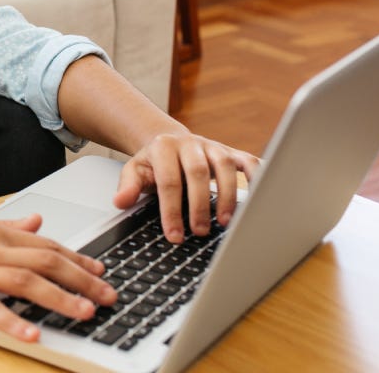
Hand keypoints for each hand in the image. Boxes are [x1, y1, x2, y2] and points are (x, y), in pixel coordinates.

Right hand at [0, 213, 116, 342]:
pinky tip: (33, 334)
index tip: (102, 272)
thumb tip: (37, 221)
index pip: (47, 244)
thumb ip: (7, 227)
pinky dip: (13, 322)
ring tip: (85, 313)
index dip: (78, 258)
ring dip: (59, 298)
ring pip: (26, 282)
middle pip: (46, 262)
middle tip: (108, 296)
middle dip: (82, 279)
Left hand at [114, 128, 259, 242]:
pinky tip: (258, 197)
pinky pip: (248, 161)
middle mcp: (190, 143)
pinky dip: (256, 177)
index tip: (174, 235)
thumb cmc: (154, 163)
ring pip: (224, 165)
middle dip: (199, 205)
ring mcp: (213, 146)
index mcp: (164, 147)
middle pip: (197, 172)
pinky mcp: (231, 151)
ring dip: (227, 195)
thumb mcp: (134, 171)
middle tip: (198, 231)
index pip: (168, 180)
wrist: (170, 143)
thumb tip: (120, 201)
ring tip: (223, 222)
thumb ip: (128, 186)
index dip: (171, 210)